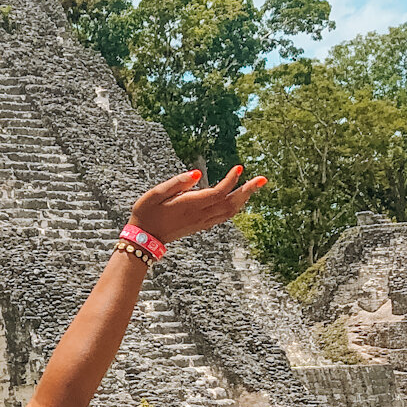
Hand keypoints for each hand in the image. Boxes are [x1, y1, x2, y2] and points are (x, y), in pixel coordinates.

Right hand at [130, 164, 265, 245]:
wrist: (143, 239)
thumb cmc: (147, 213)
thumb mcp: (155, 193)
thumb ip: (177, 183)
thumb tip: (198, 173)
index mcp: (190, 205)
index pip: (218, 192)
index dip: (231, 180)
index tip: (239, 167)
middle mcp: (200, 215)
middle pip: (231, 203)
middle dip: (248, 190)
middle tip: (263, 179)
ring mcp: (202, 222)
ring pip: (230, 212)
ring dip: (244, 199)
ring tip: (255, 186)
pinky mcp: (201, 226)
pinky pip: (224, 217)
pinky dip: (235, 207)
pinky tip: (239, 200)